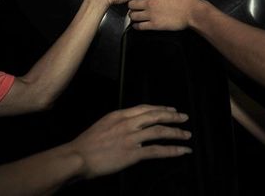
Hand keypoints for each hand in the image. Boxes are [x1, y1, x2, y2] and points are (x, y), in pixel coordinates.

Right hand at [68, 104, 191, 178]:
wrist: (77, 157)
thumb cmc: (86, 145)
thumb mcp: (102, 125)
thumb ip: (118, 124)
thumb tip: (130, 126)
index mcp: (119, 115)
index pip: (145, 108)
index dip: (160, 108)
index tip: (170, 109)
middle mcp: (127, 123)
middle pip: (155, 115)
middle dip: (172, 116)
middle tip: (184, 117)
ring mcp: (131, 138)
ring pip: (159, 131)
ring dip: (176, 132)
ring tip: (187, 135)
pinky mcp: (133, 154)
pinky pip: (157, 150)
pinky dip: (172, 150)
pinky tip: (181, 151)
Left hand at [128, 0, 200, 30]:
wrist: (192, 12)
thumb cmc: (186, 0)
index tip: (138, 0)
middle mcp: (149, 3)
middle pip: (131, 4)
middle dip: (132, 6)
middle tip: (135, 8)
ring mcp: (151, 14)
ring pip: (132, 15)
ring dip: (133, 16)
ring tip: (135, 17)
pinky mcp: (154, 25)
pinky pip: (139, 26)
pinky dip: (136, 26)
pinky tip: (137, 25)